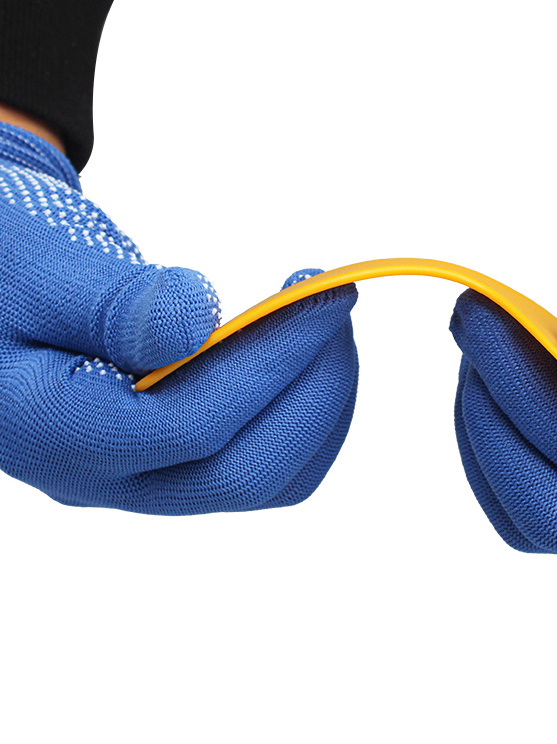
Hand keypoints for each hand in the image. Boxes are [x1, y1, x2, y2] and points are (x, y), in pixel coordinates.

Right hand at [0, 123, 357, 512]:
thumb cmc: (2, 264)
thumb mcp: (34, 264)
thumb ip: (114, 303)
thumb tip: (203, 320)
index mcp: (54, 433)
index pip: (192, 425)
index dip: (273, 360)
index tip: (322, 292)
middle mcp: (104, 477)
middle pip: (244, 473)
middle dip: (314, 388)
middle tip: (336, 302)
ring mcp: (142, 478)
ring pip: (265, 479)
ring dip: (319, 404)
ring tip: (328, 323)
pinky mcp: (173, 462)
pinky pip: (262, 463)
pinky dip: (304, 414)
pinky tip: (308, 355)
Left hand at [450, 248, 556, 561]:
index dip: (524, 380)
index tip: (484, 311)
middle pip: (547, 511)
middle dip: (490, 417)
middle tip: (476, 329)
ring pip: (532, 517)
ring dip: (488, 435)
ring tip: (488, 354)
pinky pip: (545, 501)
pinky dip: (508, 445)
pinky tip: (514, 385)